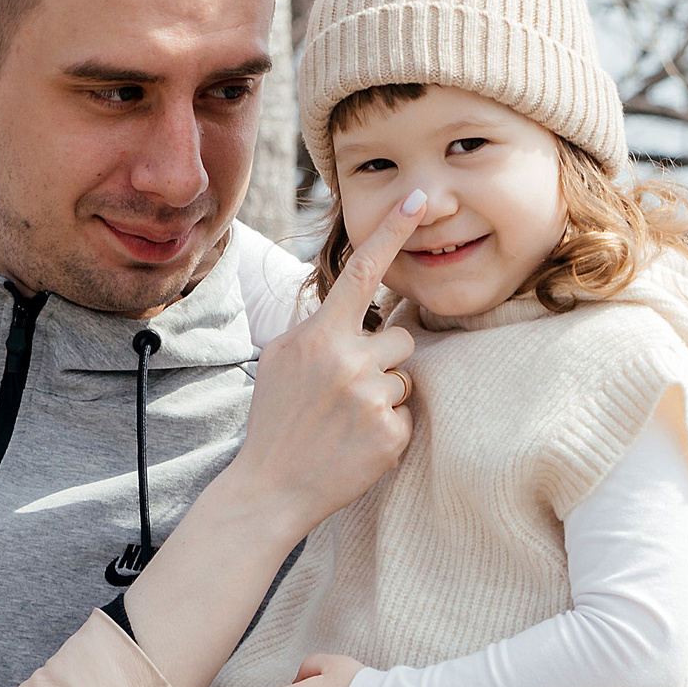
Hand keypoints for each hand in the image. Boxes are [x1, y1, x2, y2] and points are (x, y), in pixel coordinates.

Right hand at [227, 190, 425, 529]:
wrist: (269, 488)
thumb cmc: (275, 419)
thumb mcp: (278, 359)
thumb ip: (315, 327)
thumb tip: (349, 306)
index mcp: (319, 336)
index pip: (361, 271)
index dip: (392, 231)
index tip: (418, 199)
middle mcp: (347, 361)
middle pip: (401, 337)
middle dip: (383, 359)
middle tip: (346, 391)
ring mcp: (371, 398)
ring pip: (406, 377)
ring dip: (386, 393)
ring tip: (348, 419)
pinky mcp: (390, 435)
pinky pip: (408, 415)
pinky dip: (387, 428)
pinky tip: (355, 444)